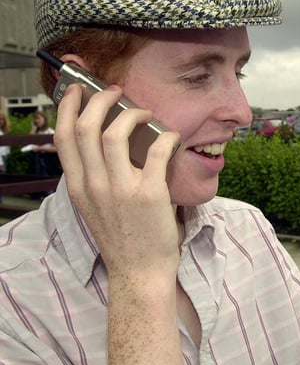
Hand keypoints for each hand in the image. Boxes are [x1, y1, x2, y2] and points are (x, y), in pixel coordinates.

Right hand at [54, 84, 181, 277]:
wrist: (139, 272)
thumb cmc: (122, 239)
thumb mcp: (94, 208)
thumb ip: (94, 179)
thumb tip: (106, 145)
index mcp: (78, 188)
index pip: (64, 138)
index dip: (69, 108)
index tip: (78, 92)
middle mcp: (95, 186)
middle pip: (87, 128)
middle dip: (100, 100)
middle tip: (117, 93)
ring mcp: (121, 190)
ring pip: (115, 134)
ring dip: (132, 114)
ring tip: (145, 113)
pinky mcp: (150, 194)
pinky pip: (156, 151)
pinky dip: (165, 137)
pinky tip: (171, 137)